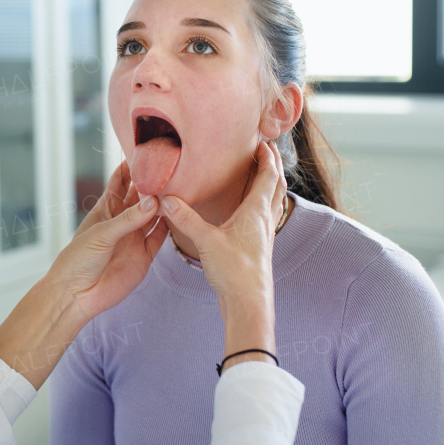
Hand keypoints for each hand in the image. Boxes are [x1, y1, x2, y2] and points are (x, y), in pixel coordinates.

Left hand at [57, 159, 170, 324]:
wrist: (78, 294)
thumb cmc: (78, 259)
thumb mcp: (102, 234)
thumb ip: (128, 219)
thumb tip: (153, 201)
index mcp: (106, 208)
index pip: (120, 180)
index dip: (131, 166)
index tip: (147, 151)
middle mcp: (123, 220)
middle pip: (142, 195)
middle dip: (154, 182)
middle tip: (171, 167)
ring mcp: (134, 237)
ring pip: (155, 214)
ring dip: (165, 203)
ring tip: (181, 188)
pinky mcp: (145, 255)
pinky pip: (161, 237)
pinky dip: (170, 226)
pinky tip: (180, 214)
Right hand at [160, 141, 285, 368]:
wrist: (249, 304)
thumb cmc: (234, 272)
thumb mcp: (205, 242)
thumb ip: (186, 218)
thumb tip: (166, 198)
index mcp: (256, 212)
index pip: (268, 175)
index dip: (267, 156)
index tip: (262, 140)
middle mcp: (265, 220)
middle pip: (277, 185)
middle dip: (273, 165)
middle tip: (267, 150)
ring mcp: (264, 234)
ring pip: (274, 201)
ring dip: (271, 184)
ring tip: (262, 174)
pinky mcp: (259, 247)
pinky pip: (266, 216)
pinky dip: (263, 203)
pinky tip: (250, 210)